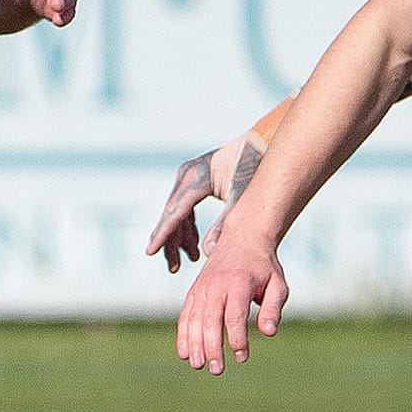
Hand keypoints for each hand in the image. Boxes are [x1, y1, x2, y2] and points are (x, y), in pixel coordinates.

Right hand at [145, 131, 260, 273]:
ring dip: (180, 237)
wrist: (262, 144)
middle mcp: (187, 175)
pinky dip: (188, 227)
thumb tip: (209, 253)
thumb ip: (225, 224)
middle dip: (171, 241)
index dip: (163, 234)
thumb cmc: (255, 168)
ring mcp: (188, 177)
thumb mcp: (242, 199)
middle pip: (171, 214)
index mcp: (196, 177)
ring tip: (190, 259)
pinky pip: (184, 208)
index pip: (176, 211)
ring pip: (176, 213)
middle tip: (174, 268)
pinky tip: (193, 245)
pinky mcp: (194, 182)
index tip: (150, 252)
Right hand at [176, 223, 288, 374]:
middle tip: (217, 369)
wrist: (242, 239)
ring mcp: (202, 287)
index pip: (235, 315)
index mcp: (239, 282)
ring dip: (194, 344)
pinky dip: (183, 334)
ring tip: (198, 365)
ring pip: (195, 319)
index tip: (242, 357)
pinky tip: (184, 353)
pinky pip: (185, 315)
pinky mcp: (194, 291)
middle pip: (210, 319)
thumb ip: (273, 308)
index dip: (237, 338)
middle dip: (211, 347)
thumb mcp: (278, 284)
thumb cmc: (264, 268)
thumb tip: (268, 333)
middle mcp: (216, 285)